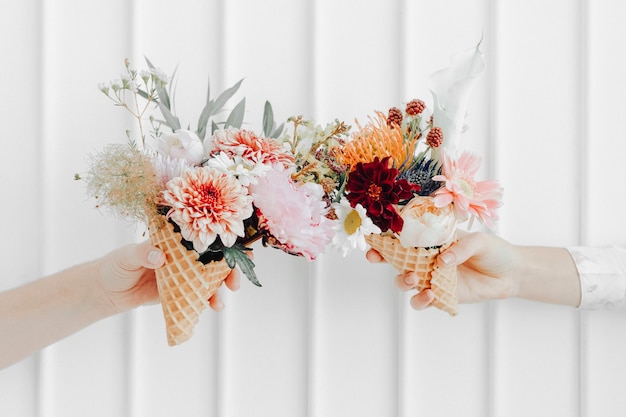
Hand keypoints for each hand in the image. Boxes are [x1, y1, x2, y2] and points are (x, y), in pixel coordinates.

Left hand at [96, 241, 239, 313]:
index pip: (204, 235)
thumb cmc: (116, 266)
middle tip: (235, 282)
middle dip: (230, 270)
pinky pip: (199, 296)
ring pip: (210, 279)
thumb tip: (160, 255)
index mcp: (175, 240)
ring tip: (220, 303)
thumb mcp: (127, 256)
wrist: (107, 291)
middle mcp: (184, 255)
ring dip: (220, 289)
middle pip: (215, 259)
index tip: (240, 248)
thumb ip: (143, 254)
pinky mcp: (180, 292)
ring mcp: (184, 274)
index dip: (224, 240)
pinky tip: (212, 307)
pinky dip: (208, 301)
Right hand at [367, 231, 520, 309]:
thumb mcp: (480, 241)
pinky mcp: (441, 296)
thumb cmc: (494, 251)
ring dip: (401, 280)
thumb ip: (461, 248)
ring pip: (404, 281)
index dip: (385, 235)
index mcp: (432, 239)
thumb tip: (442, 260)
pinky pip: (422, 300)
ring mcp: (431, 277)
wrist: (511, 274)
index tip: (371, 234)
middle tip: (376, 257)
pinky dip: (421, 299)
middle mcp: (426, 258)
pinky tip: (430, 294)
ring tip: (412, 278)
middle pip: (395, 258)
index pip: (404, 235)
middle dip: (380, 257)